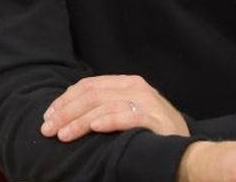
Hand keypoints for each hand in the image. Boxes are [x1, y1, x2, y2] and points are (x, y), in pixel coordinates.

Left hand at [41, 74, 188, 142]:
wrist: (187, 151)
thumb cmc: (152, 135)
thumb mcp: (127, 115)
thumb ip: (104, 109)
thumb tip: (67, 114)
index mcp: (127, 83)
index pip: (88, 85)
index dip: (65, 100)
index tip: (47, 116)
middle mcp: (136, 88)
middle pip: (91, 94)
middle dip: (65, 112)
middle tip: (47, 129)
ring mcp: (147, 102)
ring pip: (103, 105)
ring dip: (78, 121)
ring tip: (62, 134)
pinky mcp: (155, 118)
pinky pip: (126, 116)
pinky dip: (107, 120)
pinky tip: (93, 127)